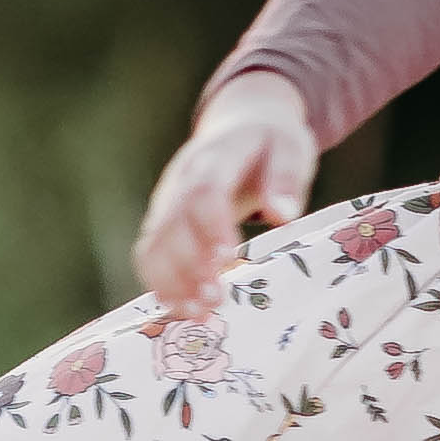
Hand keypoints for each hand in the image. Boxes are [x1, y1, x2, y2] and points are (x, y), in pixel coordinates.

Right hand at [136, 70, 316, 311]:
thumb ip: (286, 178)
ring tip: (199, 315)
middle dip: (189, 266)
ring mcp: (166, 204)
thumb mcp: (289, 149)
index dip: (211, 225)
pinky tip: (186, 312)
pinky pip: (150, 256)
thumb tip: (282, 214)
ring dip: (171, 283)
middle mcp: (180, 182)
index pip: (204, 192)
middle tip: (215, 300)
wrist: (238, 125)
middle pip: (173, 225)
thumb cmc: (268, 144)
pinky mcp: (161, 224)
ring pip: (154, 245)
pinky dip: (163, 286)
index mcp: (214, 158)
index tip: (228, 257)